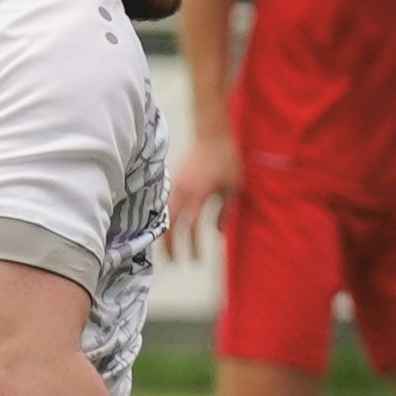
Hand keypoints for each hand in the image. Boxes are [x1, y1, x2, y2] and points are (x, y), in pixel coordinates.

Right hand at [165, 131, 240, 261]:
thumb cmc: (226, 159)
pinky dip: (164, 219)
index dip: (192, 246)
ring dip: (164, 233)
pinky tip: (166, 229)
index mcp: (198, 194)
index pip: (190, 226)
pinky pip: (164, 204)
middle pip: (170, 224)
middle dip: (170, 245)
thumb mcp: (232, 188)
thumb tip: (218, 233)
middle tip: (173, 263)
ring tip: (165, 250)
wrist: (211, 133)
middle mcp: (183, 191)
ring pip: (163, 214)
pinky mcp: (172, 180)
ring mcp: (175, 184)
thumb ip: (224, 211)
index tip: (197, 259)